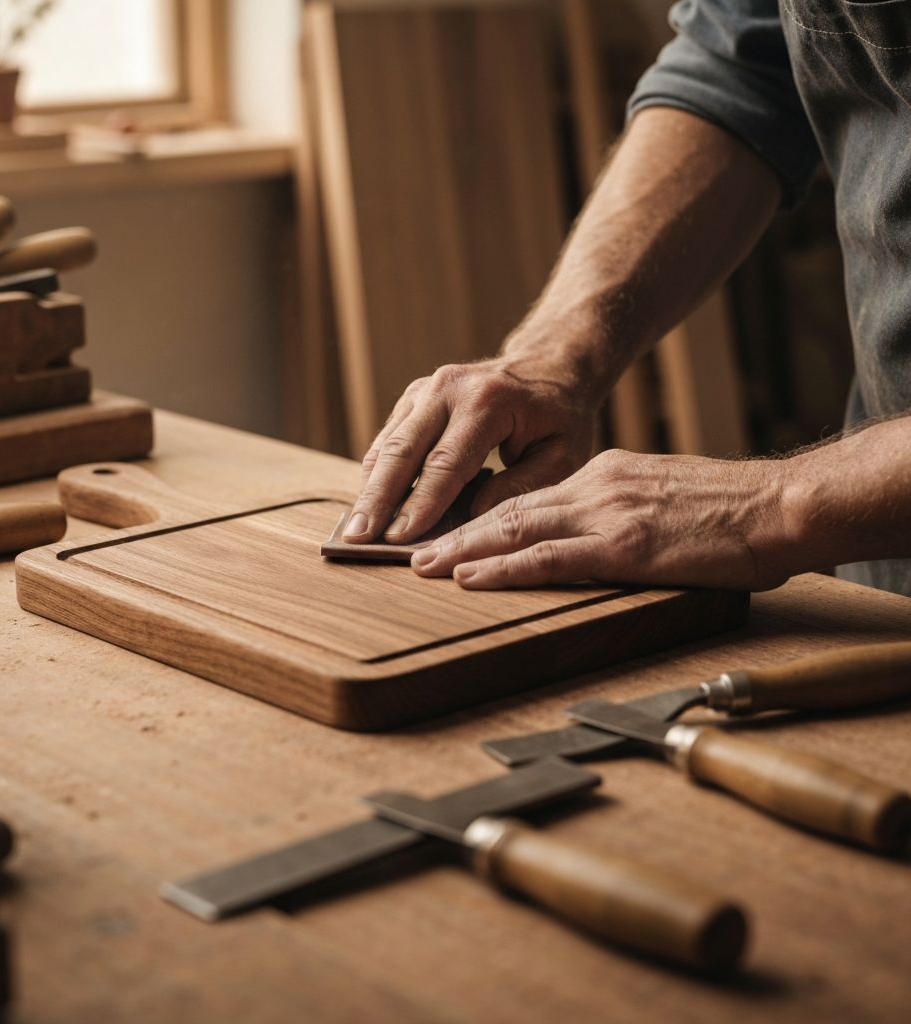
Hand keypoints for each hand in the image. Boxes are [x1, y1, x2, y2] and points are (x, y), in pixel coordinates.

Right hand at [343, 353, 597, 544]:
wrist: (546, 366)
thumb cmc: (558, 418)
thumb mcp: (563, 455)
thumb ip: (522, 486)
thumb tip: (472, 514)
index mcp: (487, 401)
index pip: (445, 462)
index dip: (419, 503)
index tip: (398, 539)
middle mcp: (448, 388)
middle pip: (402, 451)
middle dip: (378, 499)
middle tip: (355, 538)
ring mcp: (425, 389)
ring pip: (387, 445)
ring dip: (368, 489)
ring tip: (352, 529)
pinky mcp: (413, 398)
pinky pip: (387, 439)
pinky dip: (376, 473)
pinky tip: (368, 506)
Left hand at [411, 448, 798, 590]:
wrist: (778, 505)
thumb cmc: (729, 510)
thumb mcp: (662, 498)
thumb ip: (619, 510)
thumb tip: (589, 534)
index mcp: (602, 476)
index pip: (525, 498)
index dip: (479, 519)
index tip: (445, 535)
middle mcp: (594, 488)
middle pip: (506, 511)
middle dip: (454, 533)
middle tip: (411, 551)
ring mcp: (606, 515)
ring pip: (515, 530)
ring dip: (463, 551)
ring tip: (423, 566)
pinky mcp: (624, 546)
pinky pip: (550, 558)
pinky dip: (503, 569)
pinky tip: (472, 577)